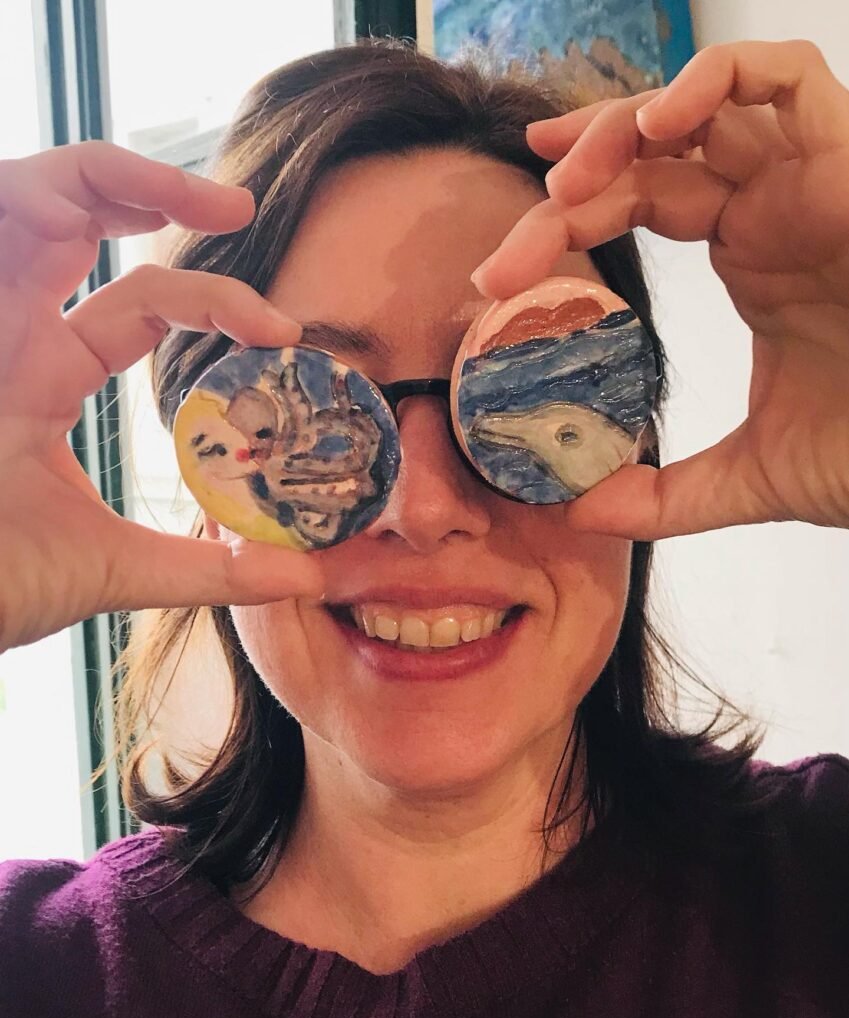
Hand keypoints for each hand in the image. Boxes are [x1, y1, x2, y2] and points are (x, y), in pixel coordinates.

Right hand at [0, 141, 323, 651]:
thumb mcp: (113, 565)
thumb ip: (211, 567)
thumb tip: (310, 576)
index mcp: (44, 377)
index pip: (138, 307)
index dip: (214, 304)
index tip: (285, 332)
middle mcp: (6, 333)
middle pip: (77, 221)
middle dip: (159, 190)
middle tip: (241, 206)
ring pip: (28, 195)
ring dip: (107, 173)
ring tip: (194, 194)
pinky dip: (35, 194)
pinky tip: (82, 204)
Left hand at [471, 41, 848, 539]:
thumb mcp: (755, 476)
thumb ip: (668, 496)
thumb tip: (581, 514)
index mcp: (750, 251)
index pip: (637, 201)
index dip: (564, 222)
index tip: (499, 274)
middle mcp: (773, 204)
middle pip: (651, 153)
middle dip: (569, 185)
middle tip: (508, 258)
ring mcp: (812, 175)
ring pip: (706, 100)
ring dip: (623, 125)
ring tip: (563, 185)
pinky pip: (789, 78)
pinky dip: (717, 83)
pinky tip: (657, 128)